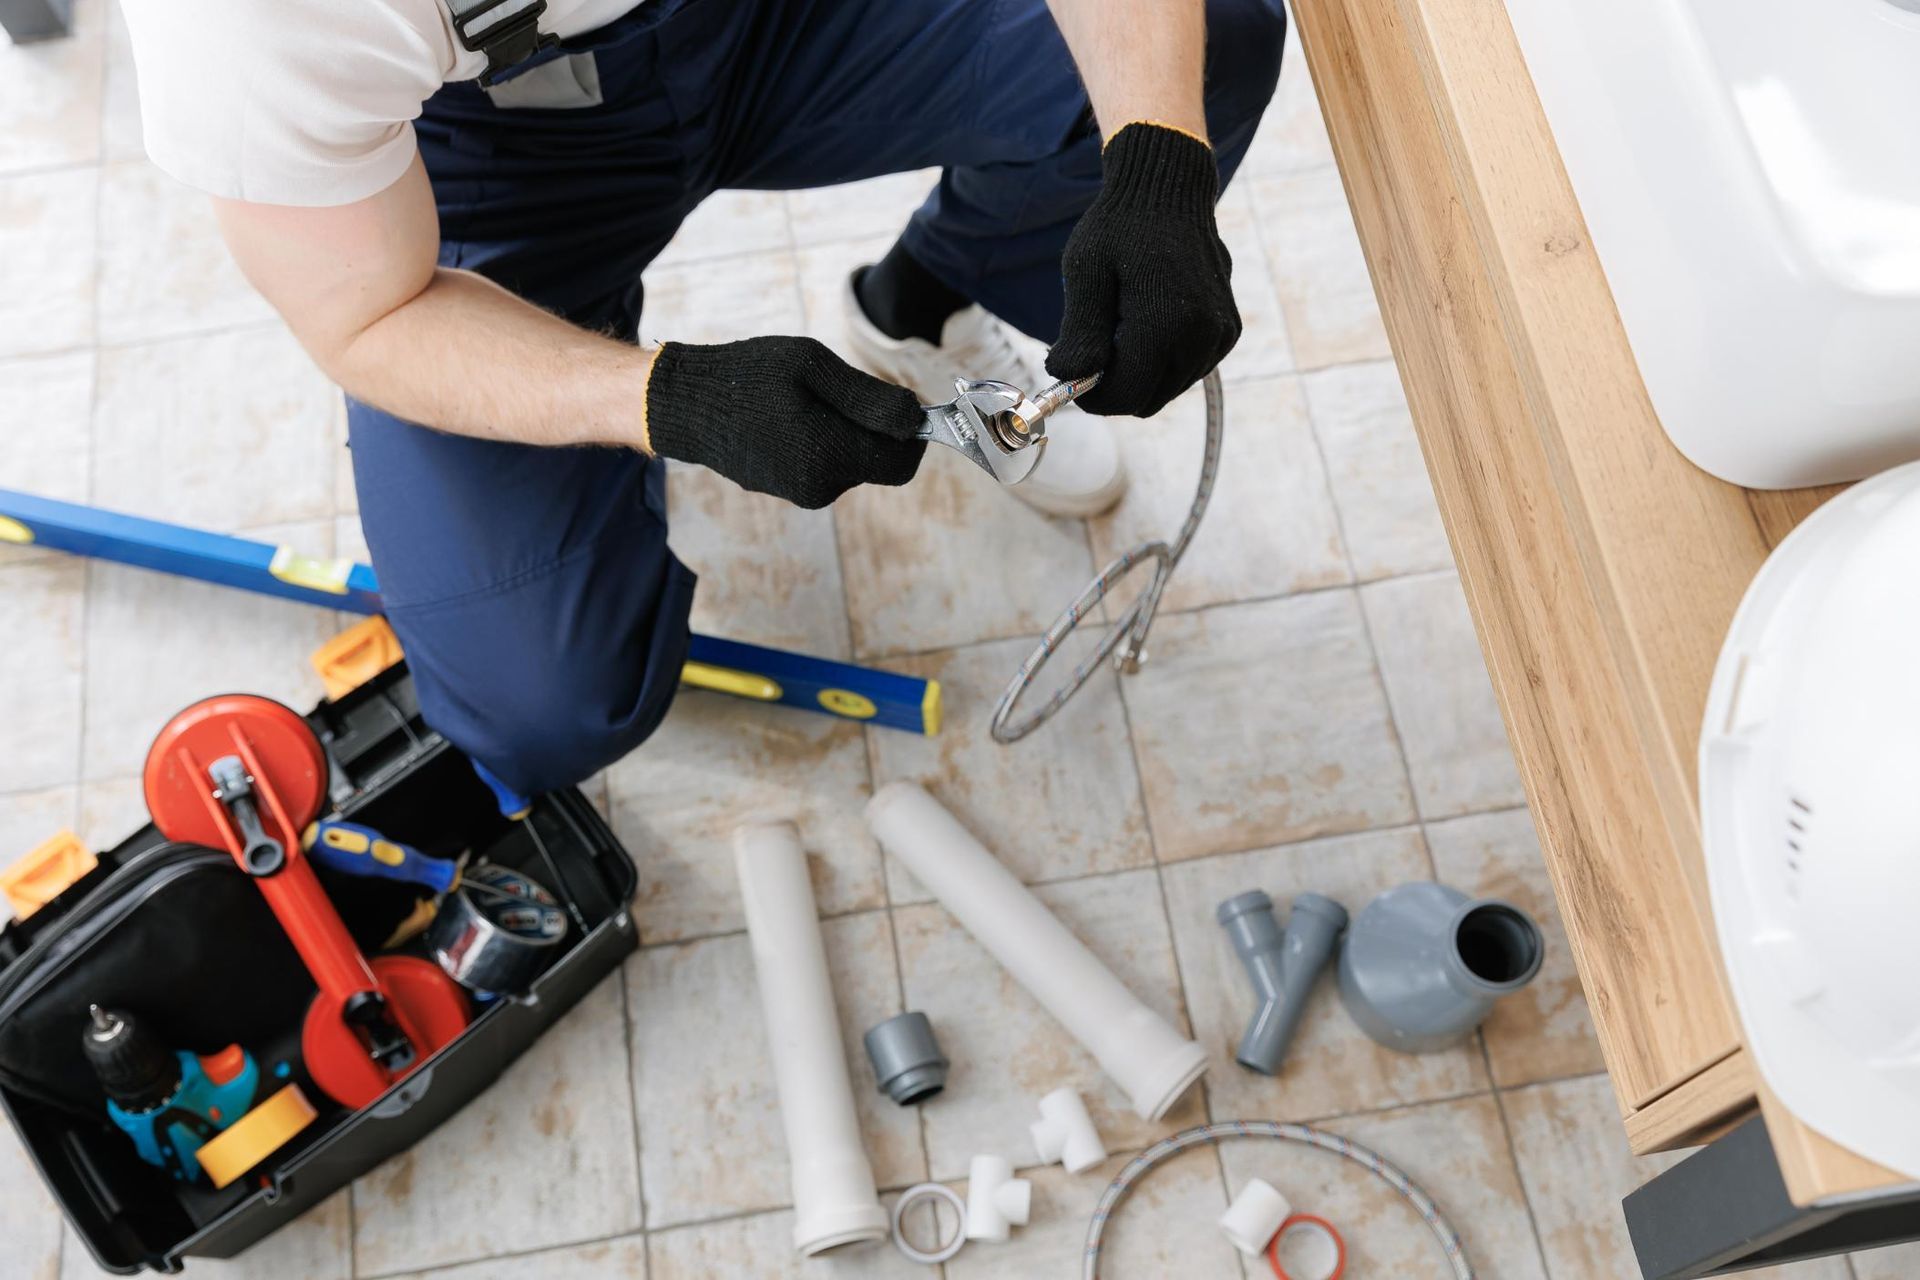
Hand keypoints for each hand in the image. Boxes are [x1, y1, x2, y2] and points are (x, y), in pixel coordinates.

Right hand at [644, 337, 926, 508]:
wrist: (687, 406)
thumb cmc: (748, 377)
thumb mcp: (813, 367)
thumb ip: (870, 398)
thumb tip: (916, 421)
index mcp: (830, 456)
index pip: (904, 461)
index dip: (914, 432)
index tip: (900, 402)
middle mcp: (821, 486)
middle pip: (879, 462)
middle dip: (874, 428)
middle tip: (837, 389)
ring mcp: (803, 494)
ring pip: (852, 462)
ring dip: (845, 432)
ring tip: (803, 400)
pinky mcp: (789, 491)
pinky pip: (827, 466)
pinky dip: (823, 442)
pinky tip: (790, 418)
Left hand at [1046, 122, 1240, 417]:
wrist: (1169, 189)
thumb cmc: (1121, 227)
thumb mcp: (1086, 274)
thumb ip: (1080, 333)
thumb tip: (1068, 379)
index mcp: (1165, 325)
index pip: (1126, 396)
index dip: (1094, 398)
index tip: (1073, 378)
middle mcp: (1201, 336)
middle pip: (1148, 399)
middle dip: (1117, 384)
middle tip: (1095, 344)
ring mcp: (1219, 335)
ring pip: (1167, 388)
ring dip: (1140, 371)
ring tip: (1123, 322)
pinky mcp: (1226, 332)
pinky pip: (1187, 369)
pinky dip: (1163, 360)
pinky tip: (1149, 319)